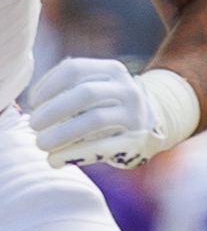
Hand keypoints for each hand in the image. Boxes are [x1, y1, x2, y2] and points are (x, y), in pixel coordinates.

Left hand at [29, 58, 184, 168]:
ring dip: (61, 134)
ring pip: (94, 120)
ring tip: (40, 144)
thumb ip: (69, 90)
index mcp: (113, 70)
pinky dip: (72, 154)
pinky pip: (101, 147)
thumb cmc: (107, 108)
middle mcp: (127, 89)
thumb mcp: (97, 89)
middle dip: (53, 110)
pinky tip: (54, 160)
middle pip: (85, 93)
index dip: (48, 86)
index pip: (75, 69)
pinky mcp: (135, 141)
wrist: (149, 126)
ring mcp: (134, 115)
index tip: (34, 103)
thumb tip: (34, 106)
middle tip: (33, 125)